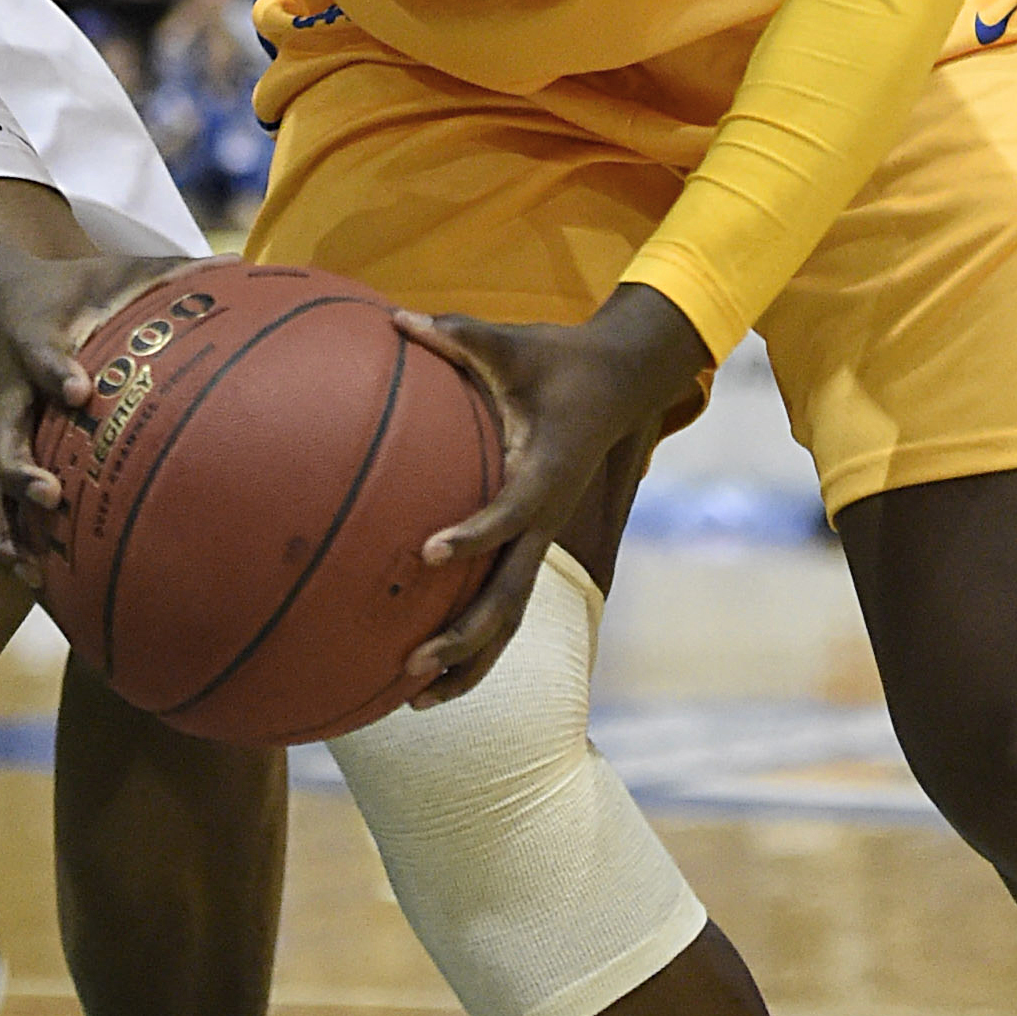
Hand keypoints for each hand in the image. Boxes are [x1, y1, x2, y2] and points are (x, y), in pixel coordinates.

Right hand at [0, 249, 201, 583]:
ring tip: (26, 567)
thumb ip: (171, 272)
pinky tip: (29, 579)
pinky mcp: (4, 448)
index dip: (56, 371)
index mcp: (40, 343)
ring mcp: (6, 425)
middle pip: (5, 433)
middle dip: (21, 467)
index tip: (77, 390)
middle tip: (50, 495)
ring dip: (4, 522)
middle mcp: (16, 391)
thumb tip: (238, 262)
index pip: (43, 356)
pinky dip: (4, 538)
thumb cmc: (74, 286)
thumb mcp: (116, 269)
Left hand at [393, 281, 710, 702]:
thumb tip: (394, 317)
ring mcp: (543, 538)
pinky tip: (431, 671)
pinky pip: (507, 601)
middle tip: (412, 662)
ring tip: (414, 698)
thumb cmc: (560, 358)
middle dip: (465, 636)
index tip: (427, 554)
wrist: (622, 382)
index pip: (509, 514)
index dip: (472, 536)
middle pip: (511, 596)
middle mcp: (547, 518)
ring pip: (511, 616)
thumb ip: (458, 335)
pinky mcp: (535, 543)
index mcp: (546, 472)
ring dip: (469, 661)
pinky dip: (475, 642)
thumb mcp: (512, 341)